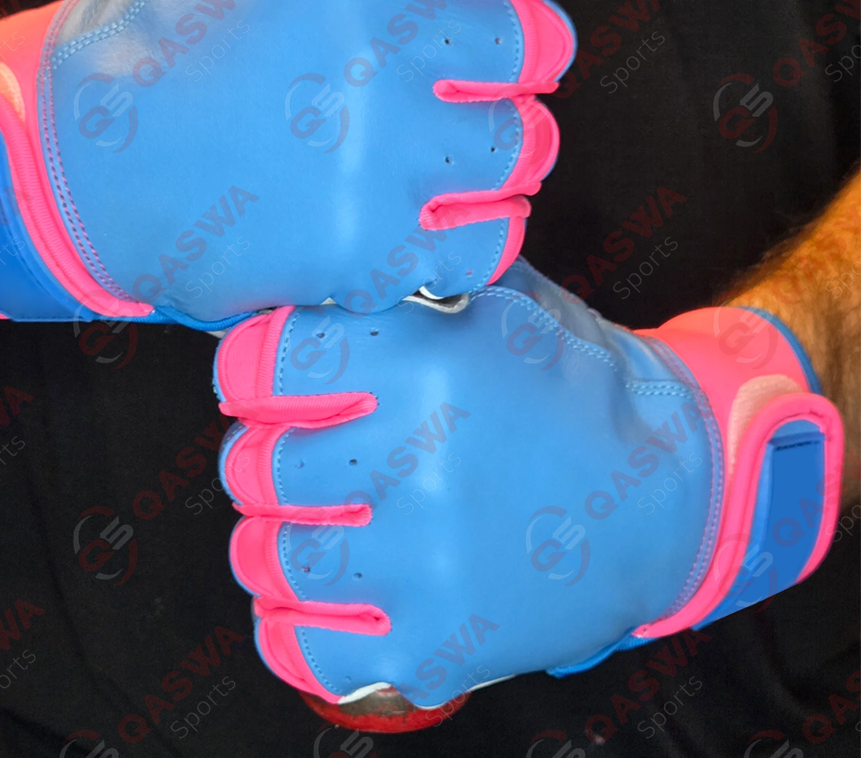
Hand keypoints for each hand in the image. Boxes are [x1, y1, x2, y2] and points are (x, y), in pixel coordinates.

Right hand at [0, 0, 572, 329]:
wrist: (91, 169)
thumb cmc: (172, 39)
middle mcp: (376, 53)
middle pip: (538, 43)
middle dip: (515, 54)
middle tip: (468, 72)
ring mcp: (376, 161)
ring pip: (526, 146)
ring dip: (501, 144)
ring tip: (448, 147)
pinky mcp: (368, 253)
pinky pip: (491, 240)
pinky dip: (479, 228)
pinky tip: (437, 213)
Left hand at [214, 258, 842, 709]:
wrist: (667, 498)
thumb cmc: (572, 391)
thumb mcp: (504, 304)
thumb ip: (412, 282)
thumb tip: (318, 273)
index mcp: (428, 363)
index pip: (259, 365)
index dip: (253, 373)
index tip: (268, 386)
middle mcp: (419, 460)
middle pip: (254, 465)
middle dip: (265, 457)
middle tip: (301, 459)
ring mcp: (427, 562)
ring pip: (267, 554)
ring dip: (273, 537)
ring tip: (313, 524)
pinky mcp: (440, 644)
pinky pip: (301, 648)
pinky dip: (289, 622)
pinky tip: (321, 595)